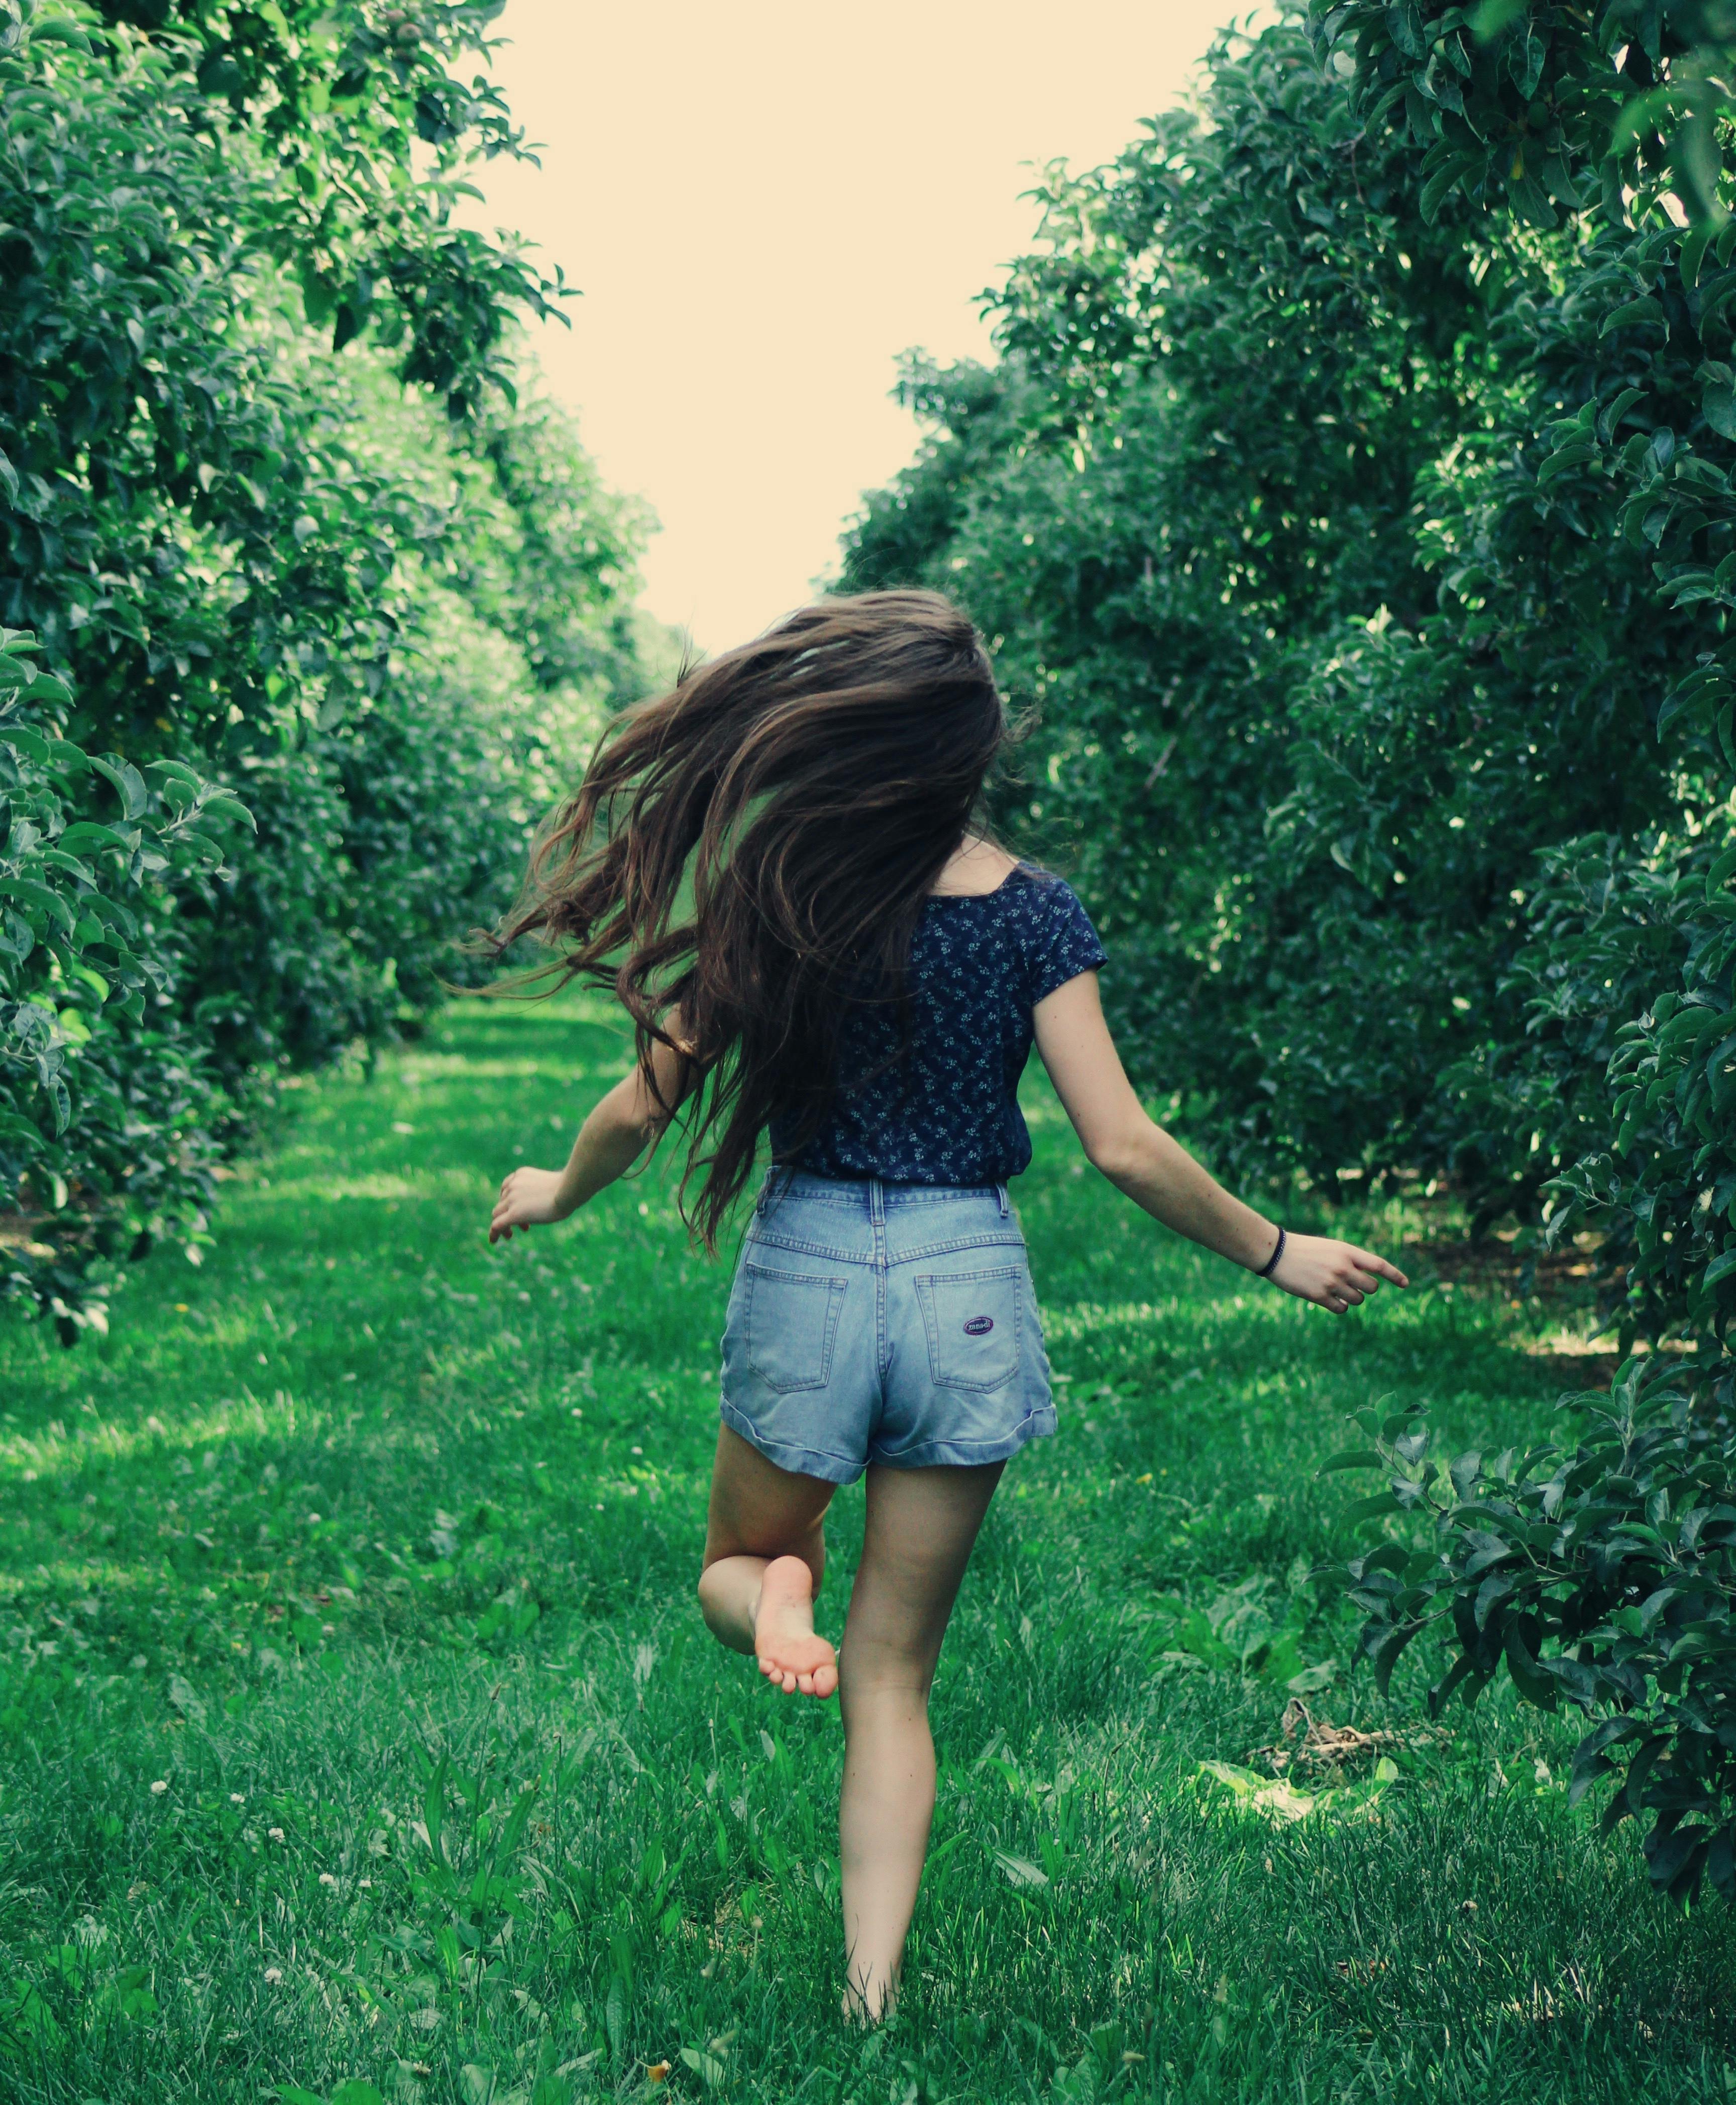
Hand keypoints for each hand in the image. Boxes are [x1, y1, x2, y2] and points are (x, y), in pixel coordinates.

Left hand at [489, 1167, 573, 1243]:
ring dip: (504, 1225)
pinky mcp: (514, 1214)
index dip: (511, 1201)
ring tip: (510, 1236)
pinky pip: (496, 1225)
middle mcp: (512, 1185)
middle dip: (509, 1214)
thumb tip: (551, 1198)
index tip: (522, 1209)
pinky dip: (493, 1234)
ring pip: (497, 1214)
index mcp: (520, 1175)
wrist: (568, 1190)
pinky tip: (494, 1241)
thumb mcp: (552, 1184)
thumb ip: (544, 1189)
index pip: (507, 1187)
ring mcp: (511, 1199)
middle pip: (502, 1203)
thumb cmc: (569, 1187)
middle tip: (525, 1226)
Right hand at [1269, 1232, 1407, 1313]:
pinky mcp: (1319, 1295)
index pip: (1379, 1265)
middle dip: (1366, 1289)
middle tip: (1353, 1285)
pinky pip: (1342, 1309)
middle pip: (1371, 1287)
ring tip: (1336, 1290)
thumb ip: (1350, 1261)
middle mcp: (1343, 1267)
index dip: (1395, 1275)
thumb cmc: (1305, 1249)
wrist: (1276, 1252)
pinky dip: (1340, 1306)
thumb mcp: (1331, 1248)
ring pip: (1358, 1300)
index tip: (1406, 1284)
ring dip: (1351, 1298)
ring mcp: (1332, 1282)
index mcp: (1347, 1251)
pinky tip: (1329, 1299)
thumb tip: (1367, 1280)